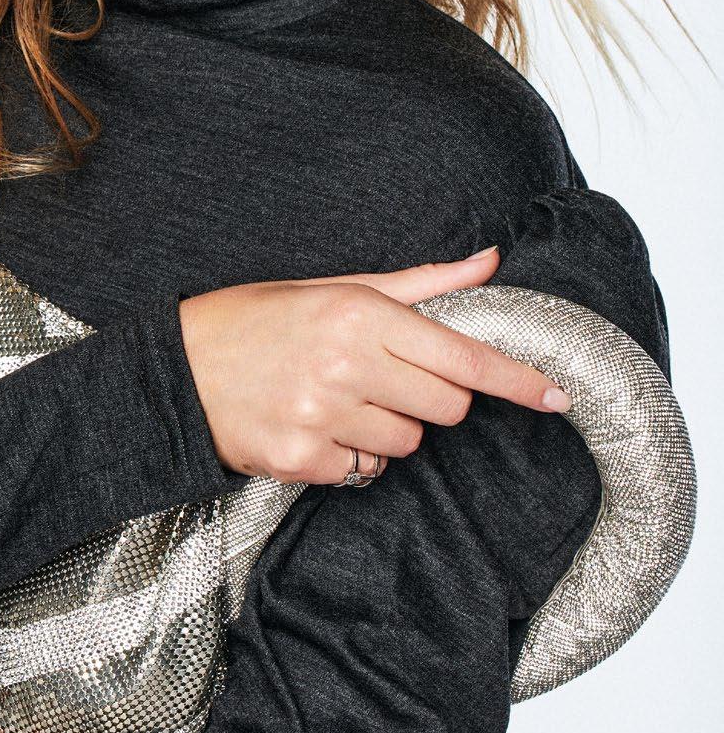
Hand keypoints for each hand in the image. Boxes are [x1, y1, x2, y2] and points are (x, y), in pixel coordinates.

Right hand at [179, 246, 573, 485]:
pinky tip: (314, 426)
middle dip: (430, 396)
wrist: (175, 369)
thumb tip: (487, 261)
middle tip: (381, 376)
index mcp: (356, 313)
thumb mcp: (330, 287)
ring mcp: (322, 416)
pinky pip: (365, 470)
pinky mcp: (302, 459)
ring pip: (408, 443)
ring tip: (336, 398)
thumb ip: (417, 283)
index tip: (557, 396)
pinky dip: (352, 455)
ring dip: (389, 427)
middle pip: (445, 406)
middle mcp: (344, 364)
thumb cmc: (254, 320)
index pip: (459, 354)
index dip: (514, 379)